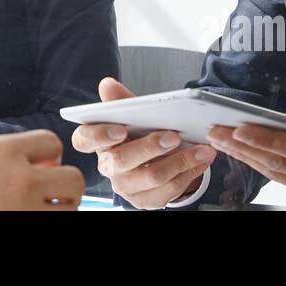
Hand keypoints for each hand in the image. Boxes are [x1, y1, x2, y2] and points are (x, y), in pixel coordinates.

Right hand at [71, 77, 214, 208]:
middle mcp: (108, 166)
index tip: (120, 129)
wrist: (155, 159)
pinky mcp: (145, 201)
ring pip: (151, 177)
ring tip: (201, 149)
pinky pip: (168, 191)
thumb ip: (121, 100)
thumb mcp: (131, 114)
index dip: (99, 136)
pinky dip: (188, 174)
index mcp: (97, 142)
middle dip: (149, 147)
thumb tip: (107, 84)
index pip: (84, 140)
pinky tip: (201, 161)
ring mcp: (125, 187)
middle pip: (121, 159)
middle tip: (173, 136)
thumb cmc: (138, 133)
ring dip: (180, 161)